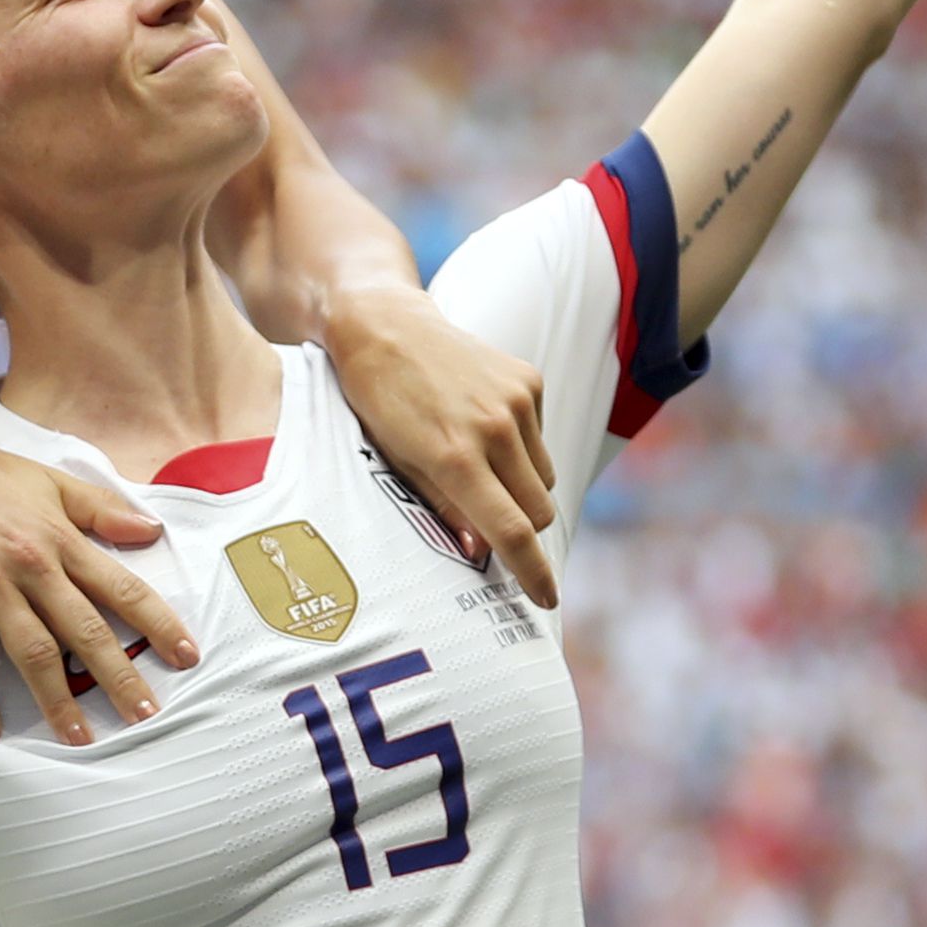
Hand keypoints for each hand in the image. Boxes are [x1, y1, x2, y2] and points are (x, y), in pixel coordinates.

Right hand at [0, 416, 198, 743]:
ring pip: (31, 651)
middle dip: (118, 677)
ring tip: (79, 738)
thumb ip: (100, 508)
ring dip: (57, 699)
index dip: (158, 623)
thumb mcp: (47, 479)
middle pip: (84, 630)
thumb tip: (151, 530)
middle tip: (145, 715)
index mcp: (59, 537)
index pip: (121, 587)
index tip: (186, 656)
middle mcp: (30, 564)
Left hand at [321, 285, 560, 609]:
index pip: (512, 532)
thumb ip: (443, 508)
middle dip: (524, 528)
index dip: (533, 573)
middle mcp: (494, 428)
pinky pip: (541, 438)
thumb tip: (482, 551)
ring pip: (545, 477)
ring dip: (523, 487)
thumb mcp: (396, 465)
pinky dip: (521, 447)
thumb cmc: (379, 405)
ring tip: (480, 465)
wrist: (384, 327)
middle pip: (540, 510)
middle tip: (494, 523)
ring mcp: (516, 400)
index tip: (547, 599)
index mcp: (454, 457)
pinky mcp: (528, 379)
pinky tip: (483, 427)